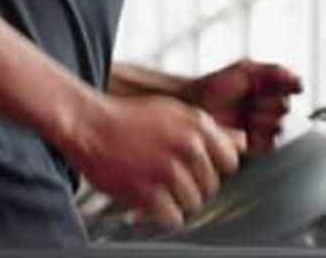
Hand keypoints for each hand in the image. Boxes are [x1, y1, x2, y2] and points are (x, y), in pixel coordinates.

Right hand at [66, 93, 245, 228]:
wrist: (89, 124)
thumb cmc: (131, 118)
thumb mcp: (173, 113)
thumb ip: (210, 129)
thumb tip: (242, 142)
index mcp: (196, 123)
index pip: (230, 161)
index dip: (213, 167)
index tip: (194, 166)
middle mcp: (187, 144)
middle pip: (212, 187)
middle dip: (192, 185)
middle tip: (166, 174)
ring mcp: (167, 168)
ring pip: (194, 204)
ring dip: (176, 200)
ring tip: (156, 183)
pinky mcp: (148, 190)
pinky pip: (174, 218)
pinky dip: (161, 213)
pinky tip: (148, 195)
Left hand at [187, 58, 301, 154]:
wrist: (193, 106)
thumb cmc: (213, 86)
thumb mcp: (244, 71)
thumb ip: (272, 72)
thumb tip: (297, 79)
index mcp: (268, 85)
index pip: (291, 87)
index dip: (279, 87)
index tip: (262, 86)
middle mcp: (266, 104)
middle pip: (284, 108)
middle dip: (266, 104)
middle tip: (249, 101)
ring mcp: (261, 124)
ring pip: (278, 127)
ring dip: (261, 120)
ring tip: (245, 115)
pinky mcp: (255, 142)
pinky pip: (270, 144)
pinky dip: (260, 138)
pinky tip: (246, 131)